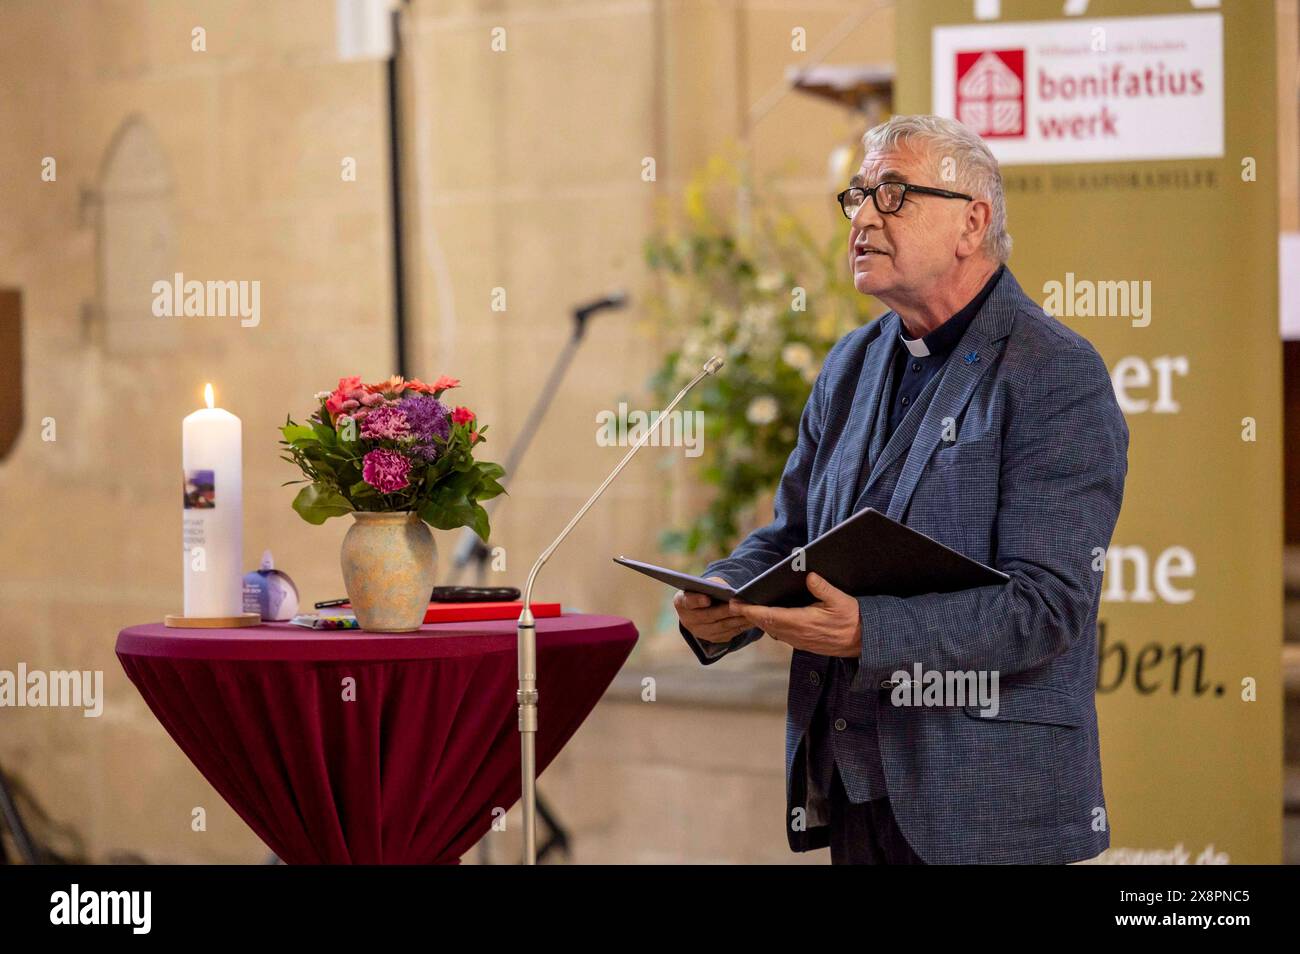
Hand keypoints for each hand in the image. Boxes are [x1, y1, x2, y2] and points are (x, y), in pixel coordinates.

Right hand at [674, 577, 753, 643]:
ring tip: (751, 612)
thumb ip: (713, 586)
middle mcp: (687, 619)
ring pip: (721, 627)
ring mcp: (699, 632)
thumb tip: (731, 592)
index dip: (697, 600)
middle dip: (726, 610)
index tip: (707, 599)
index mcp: (681, 602)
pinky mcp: (711, 639)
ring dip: (737, 620)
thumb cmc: (706, 590)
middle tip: (741, 605)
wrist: (704, 607)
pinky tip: (751, 621)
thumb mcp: (705, 585)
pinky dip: (740, 627)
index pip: (688, 601)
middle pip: (709, 616)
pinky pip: (728, 634)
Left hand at [729, 572, 861, 657]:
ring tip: (746, 609)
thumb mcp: (841, 600)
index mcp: (803, 622)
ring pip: (772, 631)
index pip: (770, 616)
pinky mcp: (804, 644)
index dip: (750, 611)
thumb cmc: (853, 618)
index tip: (735, 604)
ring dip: (759, 621)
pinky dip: (771, 626)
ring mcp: (800, 641)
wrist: (864, 642)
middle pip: (766, 624)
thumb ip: (824, 588)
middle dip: (749, 615)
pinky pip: (781, 635)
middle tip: (733, 604)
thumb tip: (809, 576)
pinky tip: (768, 618)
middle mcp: (798, 634)